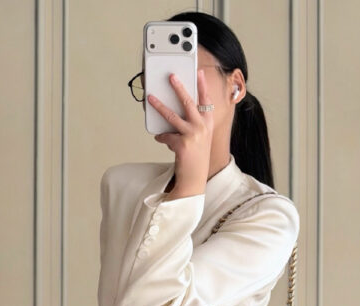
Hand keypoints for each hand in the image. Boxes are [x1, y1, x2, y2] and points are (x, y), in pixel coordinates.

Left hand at [147, 69, 212, 198]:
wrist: (195, 178)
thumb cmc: (196, 158)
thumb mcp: (200, 138)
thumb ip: (193, 125)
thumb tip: (173, 113)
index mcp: (208, 124)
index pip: (206, 101)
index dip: (203, 86)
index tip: (199, 73)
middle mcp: (202, 128)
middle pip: (189, 102)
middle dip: (179, 87)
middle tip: (171, 76)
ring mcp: (193, 136)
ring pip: (172, 116)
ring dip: (159, 106)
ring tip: (150, 98)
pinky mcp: (182, 144)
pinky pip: (166, 136)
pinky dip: (162, 137)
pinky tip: (161, 139)